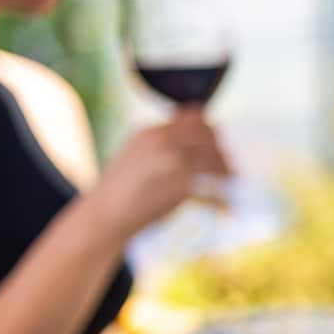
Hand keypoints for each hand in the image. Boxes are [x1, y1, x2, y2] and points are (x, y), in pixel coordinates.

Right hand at [89, 107, 231, 240]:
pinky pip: (213, 191)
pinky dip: (222, 201)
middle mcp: (164, 142)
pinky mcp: (181, 187)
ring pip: (215, 161)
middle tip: (229, 168)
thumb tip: (192, 142)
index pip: (195, 118)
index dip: (211, 131)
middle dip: (222, 151)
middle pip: (210, 136)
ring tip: (229, 184)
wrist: (104, 215)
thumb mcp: (135, 155)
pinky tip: (225, 208)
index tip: (218, 143)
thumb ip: (160, 144)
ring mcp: (174, 162)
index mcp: (152, 132)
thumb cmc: (118, 190)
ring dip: (226, 173)